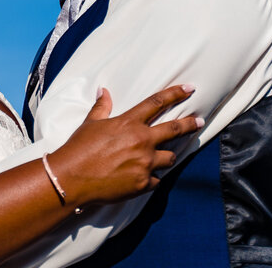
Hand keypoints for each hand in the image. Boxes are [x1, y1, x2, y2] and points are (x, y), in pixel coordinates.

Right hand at [45, 85, 201, 207]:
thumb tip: (103, 90)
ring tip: (165, 157)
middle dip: (189, 124)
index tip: (190, 88)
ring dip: (167, 156)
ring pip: (170, 157)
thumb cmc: (79, 148)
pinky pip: (156, 180)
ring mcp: (145, 163)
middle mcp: (142, 141)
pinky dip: (152, 178)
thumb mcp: (91, 123)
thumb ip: (101, 107)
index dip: (175, 93)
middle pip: (174, 129)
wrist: (73, 177)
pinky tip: (145, 178)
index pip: (157, 103)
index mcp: (129, 123)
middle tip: (199, 122)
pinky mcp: (143, 183)